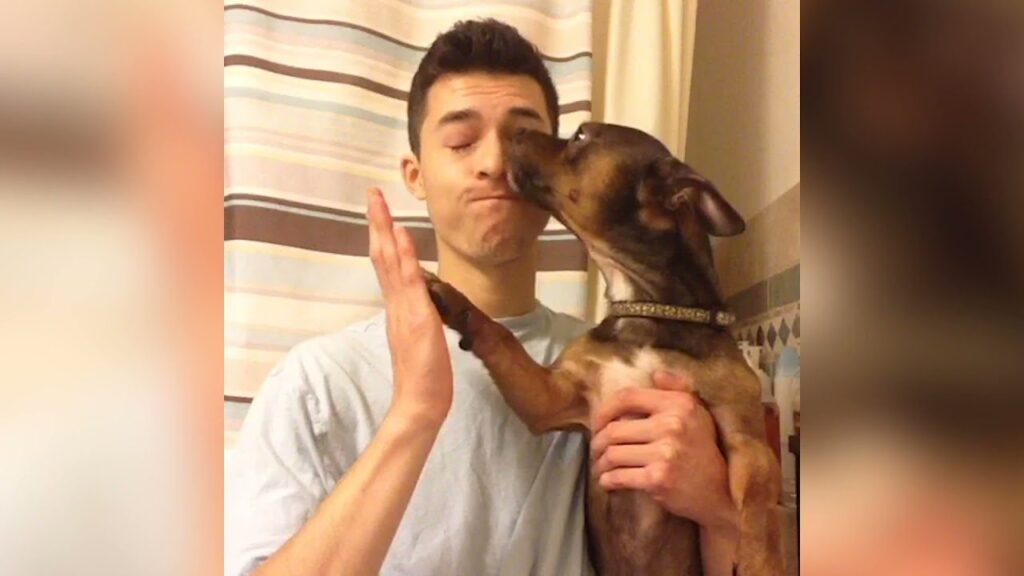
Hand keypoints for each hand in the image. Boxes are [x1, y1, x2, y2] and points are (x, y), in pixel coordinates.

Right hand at [367, 188, 452, 426]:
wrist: (420, 405)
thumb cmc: (424, 378)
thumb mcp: (421, 340)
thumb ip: (416, 319)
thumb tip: (418, 305)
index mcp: (397, 310)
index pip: (387, 266)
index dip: (382, 238)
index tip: (380, 214)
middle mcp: (396, 305)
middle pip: (382, 256)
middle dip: (377, 223)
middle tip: (372, 194)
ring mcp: (404, 310)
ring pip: (390, 262)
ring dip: (384, 229)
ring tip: (378, 202)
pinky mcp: (416, 318)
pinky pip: (409, 280)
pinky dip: (404, 255)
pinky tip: (401, 233)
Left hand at [590, 371, 736, 532]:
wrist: (720, 492)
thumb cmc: (703, 451)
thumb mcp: (698, 414)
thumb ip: (678, 389)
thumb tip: (656, 374)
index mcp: (678, 404)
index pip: (627, 397)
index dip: (604, 410)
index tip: (598, 423)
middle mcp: (671, 425)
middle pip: (614, 429)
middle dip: (598, 442)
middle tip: (597, 450)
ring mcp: (664, 453)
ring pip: (613, 454)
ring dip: (600, 463)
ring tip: (601, 467)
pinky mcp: (658, 479)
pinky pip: (619, 476)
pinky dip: (607, 481)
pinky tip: (608, 482)